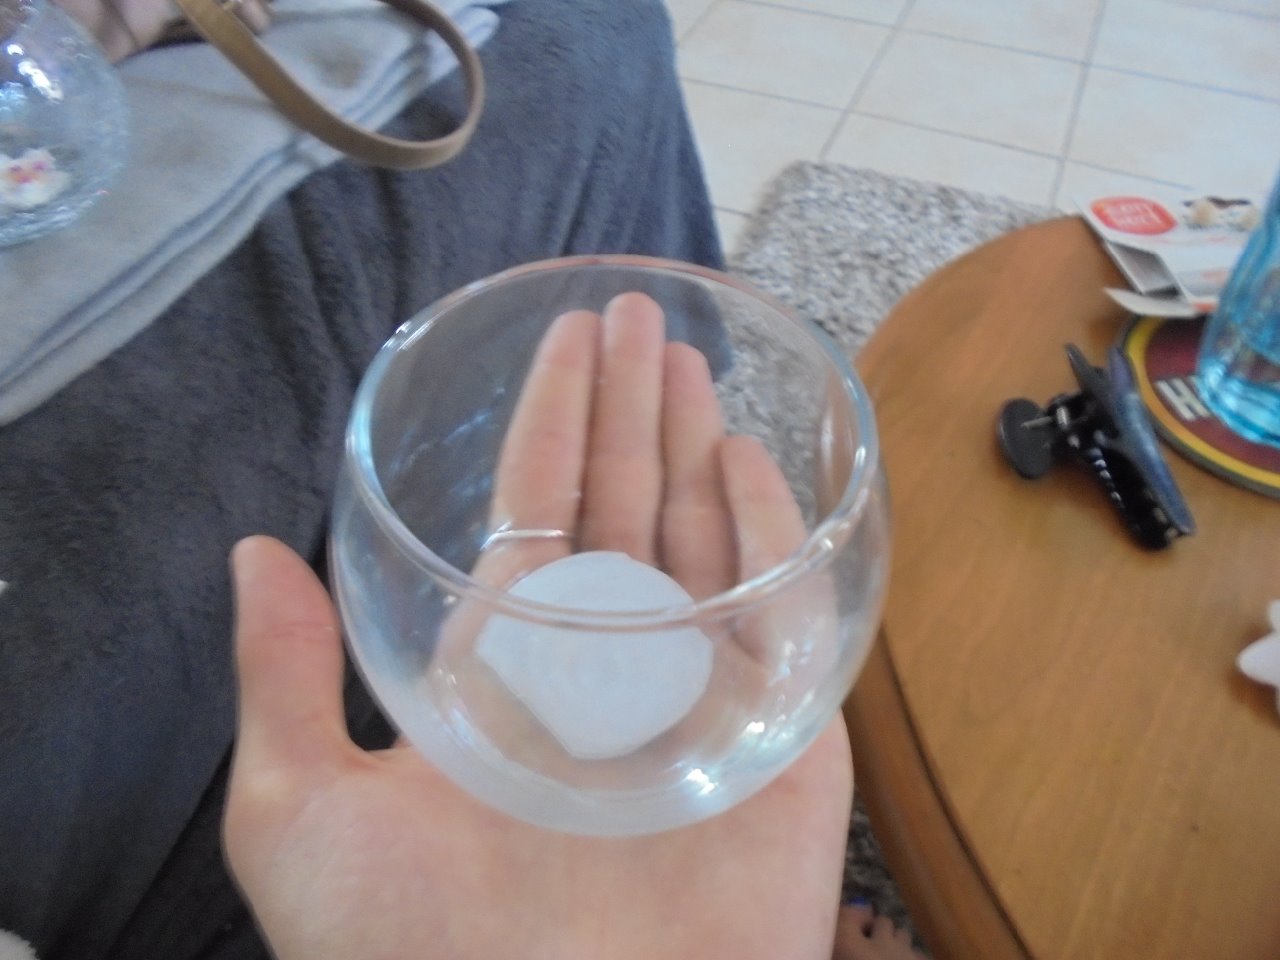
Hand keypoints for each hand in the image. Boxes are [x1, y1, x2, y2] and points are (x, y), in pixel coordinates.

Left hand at [224, 294, 852, 959]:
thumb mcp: (305, 819)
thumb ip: (281, 683)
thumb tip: (250, 553)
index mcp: (506, 667)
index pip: (537, 509)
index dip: (551, 419)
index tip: (564, 339)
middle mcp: (601, 667)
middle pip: (625, 503)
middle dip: (630, 404)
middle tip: (638, 313)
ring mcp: (691, 695)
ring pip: (701, 537)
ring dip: (696, 442)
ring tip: (692, 359)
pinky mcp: (773, 735)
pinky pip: (780, 614)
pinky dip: (770, 532)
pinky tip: (748, 462)